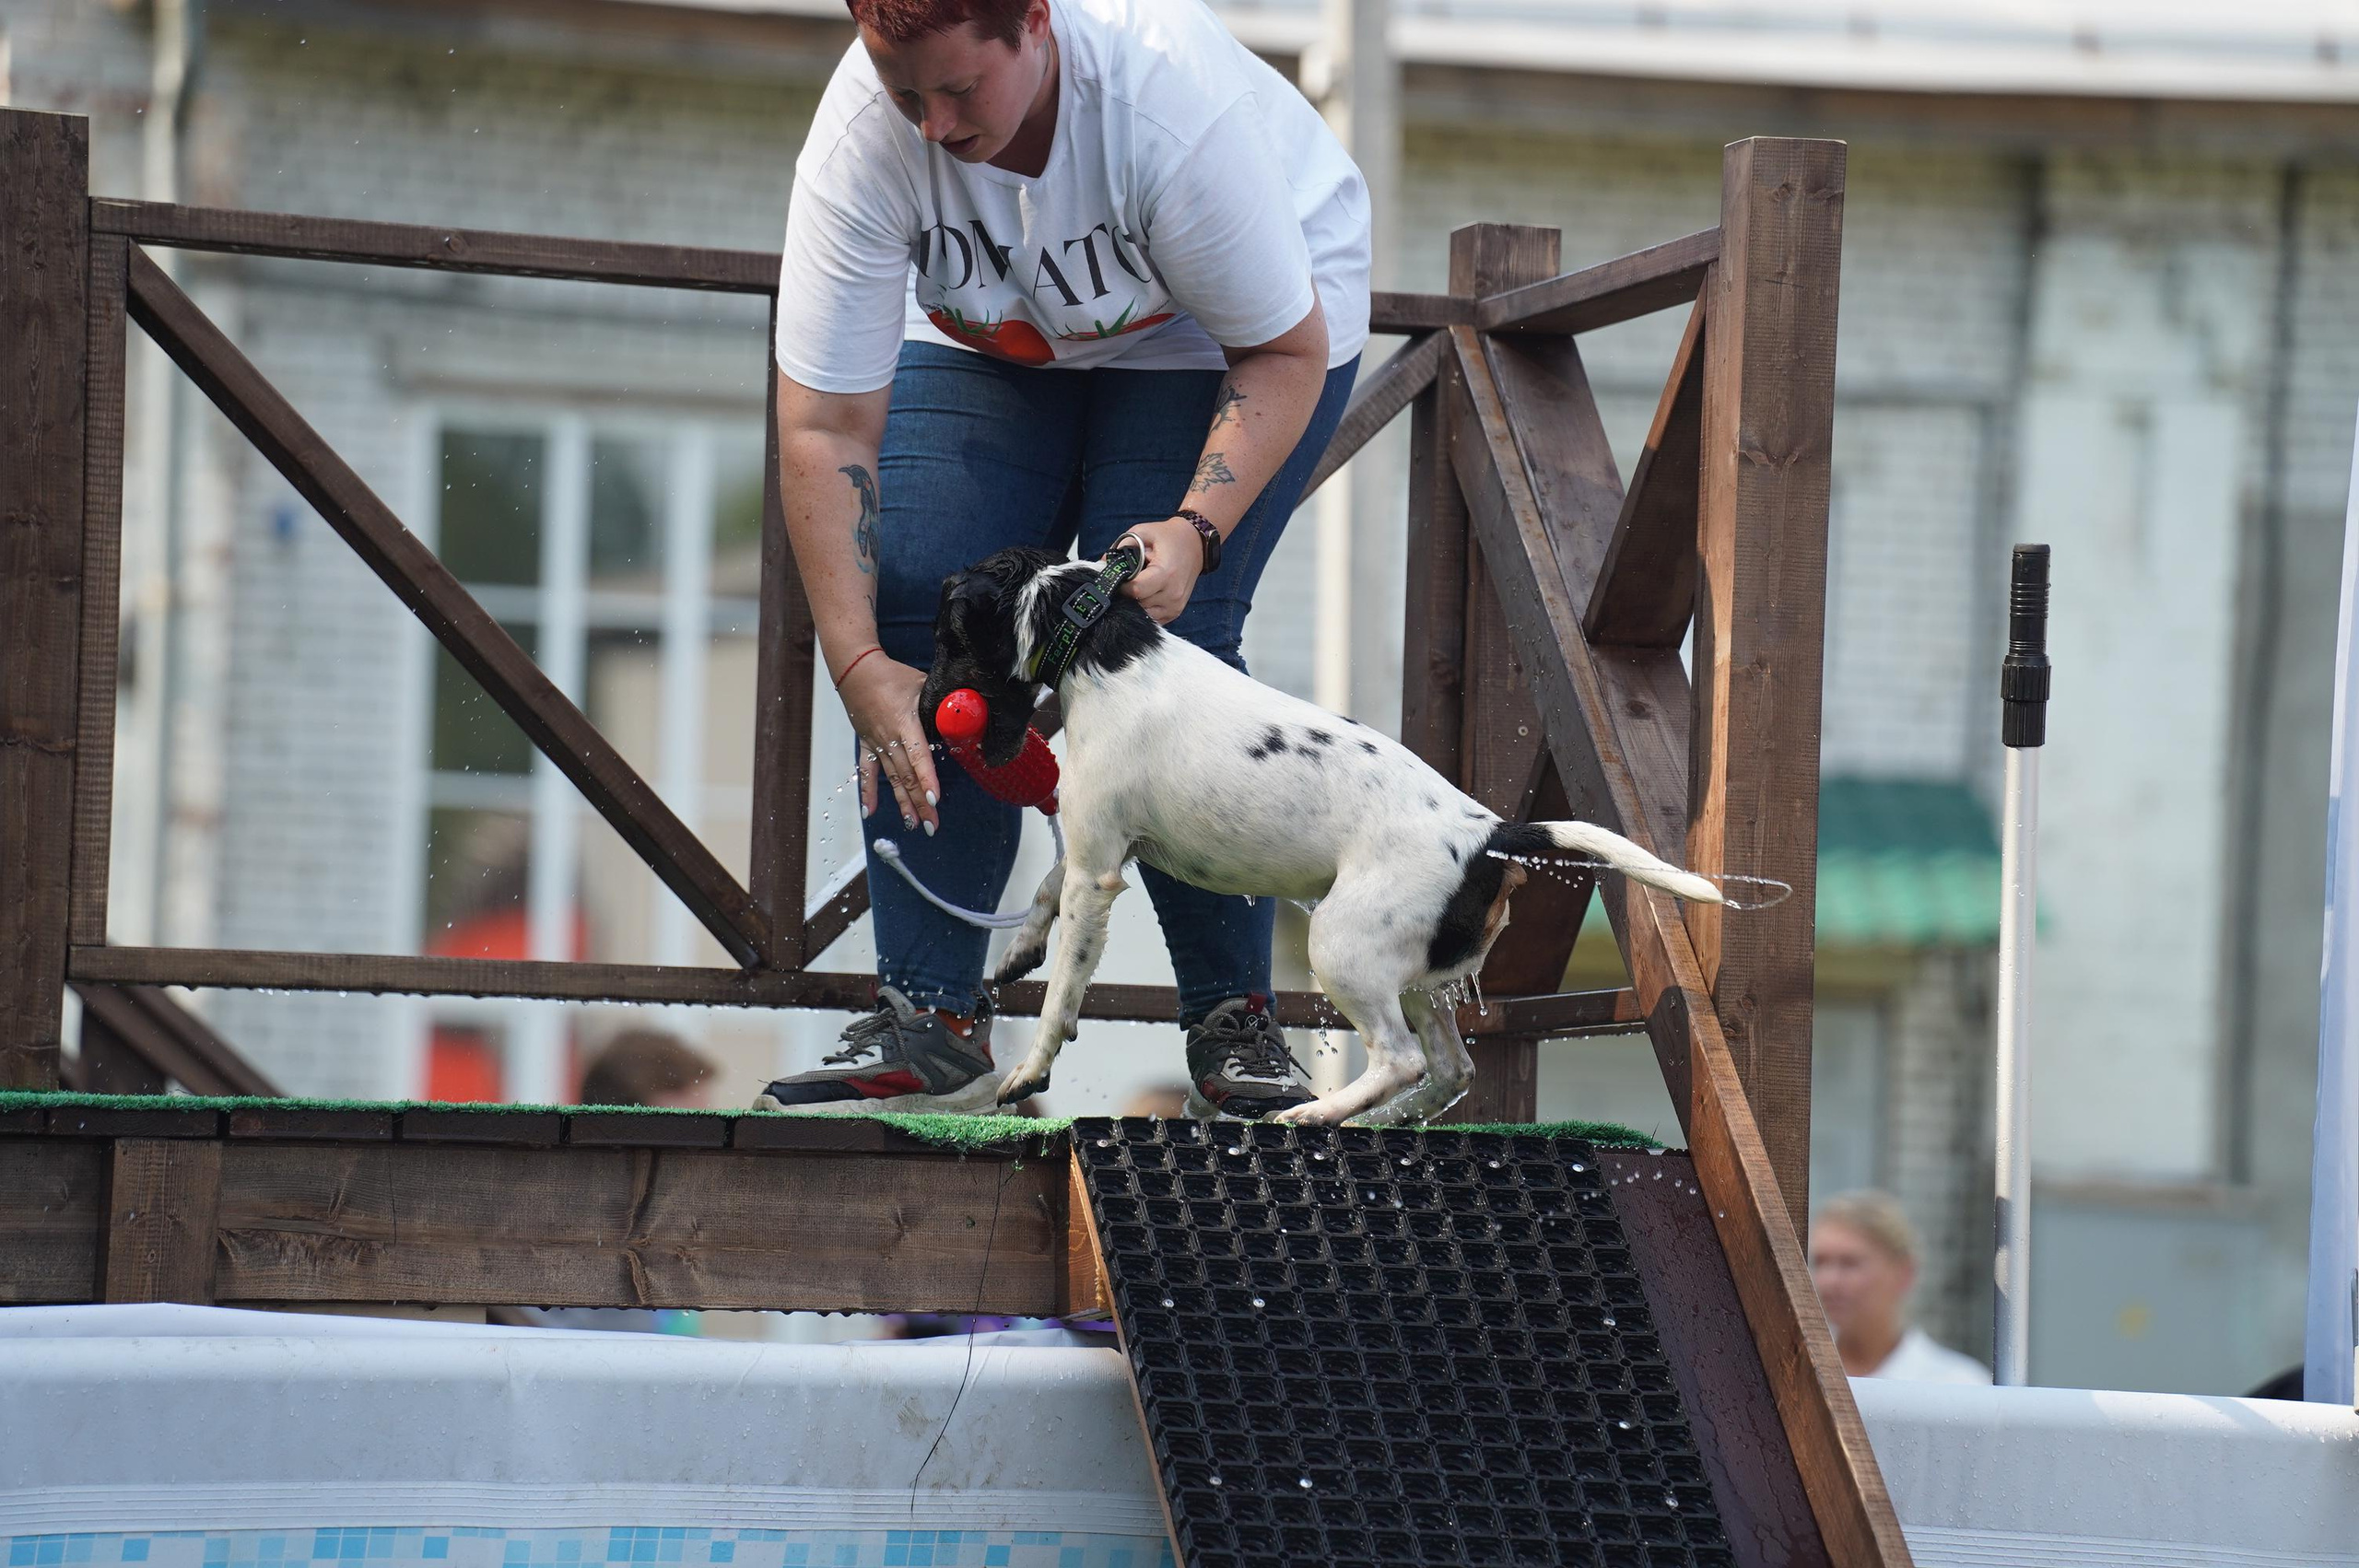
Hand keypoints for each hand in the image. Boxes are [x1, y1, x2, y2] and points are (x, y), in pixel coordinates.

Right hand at [835, 653, 940, 834]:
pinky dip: (868, 793)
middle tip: (933, 826)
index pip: (918, 756)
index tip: (934, 799)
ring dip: (902, 803)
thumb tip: (967, 716)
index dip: (926, 779)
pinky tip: (870, 813)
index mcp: (905, 723)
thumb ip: (943, 704)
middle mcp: (889, 739)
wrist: (856, 670)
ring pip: (892, 779)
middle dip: (920, 803)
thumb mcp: (922, 685)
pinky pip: (867, 772)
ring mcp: (876, 744)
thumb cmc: (894, 676)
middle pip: (906, 776)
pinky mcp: (866, 745)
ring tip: (913, 825)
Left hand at [1119, 516, 1205, 624]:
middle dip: (1127, 595)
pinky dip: (1144, 608)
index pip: (1135, 590)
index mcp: (1166, 573)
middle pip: (1137, 604)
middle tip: (1127, 581)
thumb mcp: (1144, 532)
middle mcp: (1173, 593)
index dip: (1122, 586)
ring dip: (1135, 603)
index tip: (1118, 578)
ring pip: (1143, 614)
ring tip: (1138, 586)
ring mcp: (1175, 606)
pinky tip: (1144, 594)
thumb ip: (1122, 547)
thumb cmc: (1169, 537)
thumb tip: (1102, 564)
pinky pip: (1152, 618)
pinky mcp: (1175, 612)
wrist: (1196, 544)